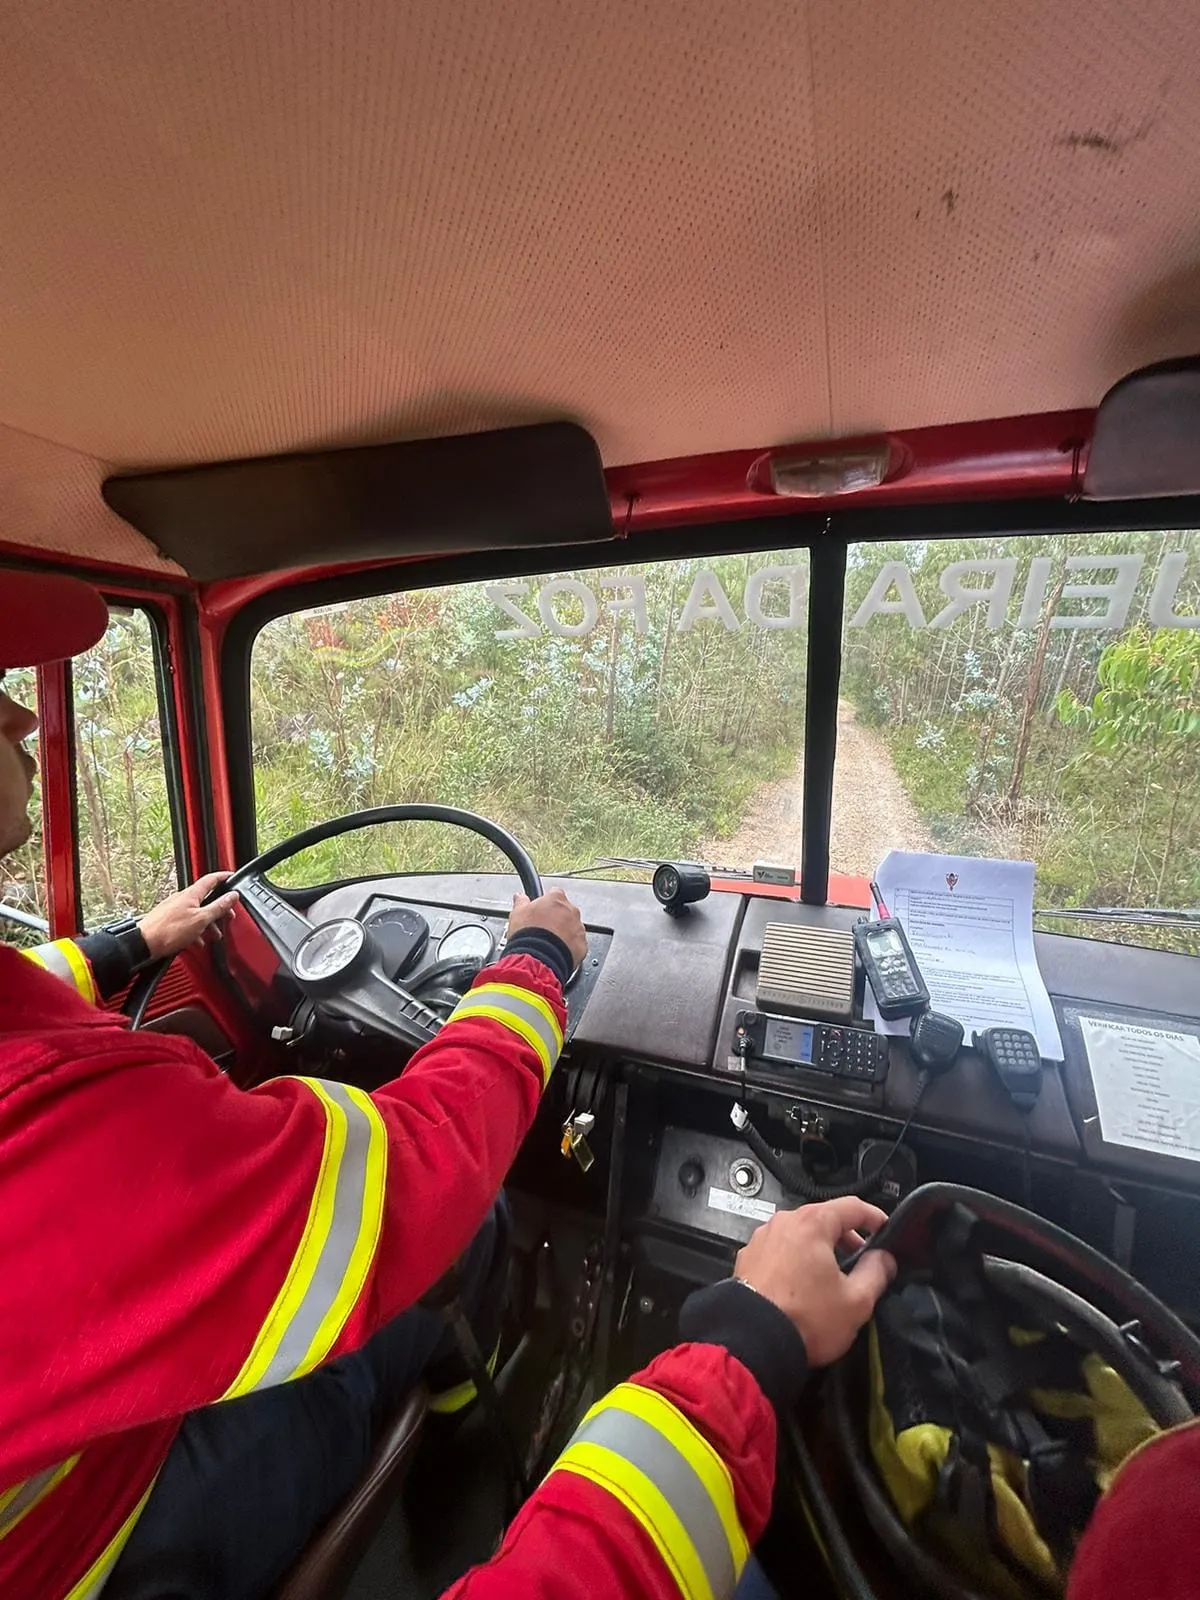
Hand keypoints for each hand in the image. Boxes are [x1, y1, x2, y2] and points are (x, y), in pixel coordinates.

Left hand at [138, 873, 238, 960]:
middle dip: (219, 908)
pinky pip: (187, 921)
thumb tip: (232, 896)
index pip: (211, 879)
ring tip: (214, 934)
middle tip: (228, 915)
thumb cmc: (169, 930)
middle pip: (206, 898)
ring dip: (208, 923)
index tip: (231, 877)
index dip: (223, 877)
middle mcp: (181, 898)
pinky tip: (196, 940)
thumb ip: (218, 907)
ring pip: (197, 912)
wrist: (144, 944)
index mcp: (191, 894)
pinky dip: (195, 929)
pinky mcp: (168, 920)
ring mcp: (174, 909)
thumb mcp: (201, 919)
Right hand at [507, 888, 587, 968]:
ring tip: (550, 942)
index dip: (547, 902)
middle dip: (557, 918)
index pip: (555, 893)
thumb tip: (520, 897)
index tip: (541, 910)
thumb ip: (521, 902)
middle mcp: (571, 911)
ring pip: (573, 927)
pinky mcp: (582, 945)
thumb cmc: (529, 935)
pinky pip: (577, 943)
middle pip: (565, 911)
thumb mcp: (517, 913)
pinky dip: (570, 946)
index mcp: (556, 899)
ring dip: (564, 932)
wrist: (538, 958)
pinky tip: (557, 951)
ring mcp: (579, 928)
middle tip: (544, 928)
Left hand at [733, 1197, 896, 1366]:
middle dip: (847, 1237)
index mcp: (811, 1224)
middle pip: (823, 1218)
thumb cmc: (804, 1319)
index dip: (874, 1217)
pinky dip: (796, 1260)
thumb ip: (876, 1273)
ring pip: (800, 1235)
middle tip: (862, 1261)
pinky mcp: (748, 1259)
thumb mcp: (856, 1301)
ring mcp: (761, 1239)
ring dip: (820, 1249)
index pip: (852, 1206)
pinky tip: (803, 1286)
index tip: (884, 1229)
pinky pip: (780, 1250)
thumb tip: (883, 1259)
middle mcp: (783, 1223)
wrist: (753, 1342)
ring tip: (832, 1277)